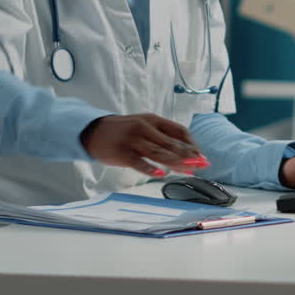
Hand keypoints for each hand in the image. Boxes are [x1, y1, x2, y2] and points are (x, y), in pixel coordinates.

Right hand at [80, 114, 202, 177]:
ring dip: (176, 162)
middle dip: (188, 155)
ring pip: (158, 152)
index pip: (179, 130)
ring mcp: (132, 140)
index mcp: (153, 120)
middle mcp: (144, 128)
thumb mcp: (144, 126)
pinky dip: (150, 168)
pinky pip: (138, 162)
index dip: (192, 144)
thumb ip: (163, 137)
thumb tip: (188, 153)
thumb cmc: (124, 131)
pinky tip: (161, 174)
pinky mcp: (121, 153)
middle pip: (171, 143)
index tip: (201, 156)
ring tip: (189, 170)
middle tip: (202, 165)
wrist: (93, 131)